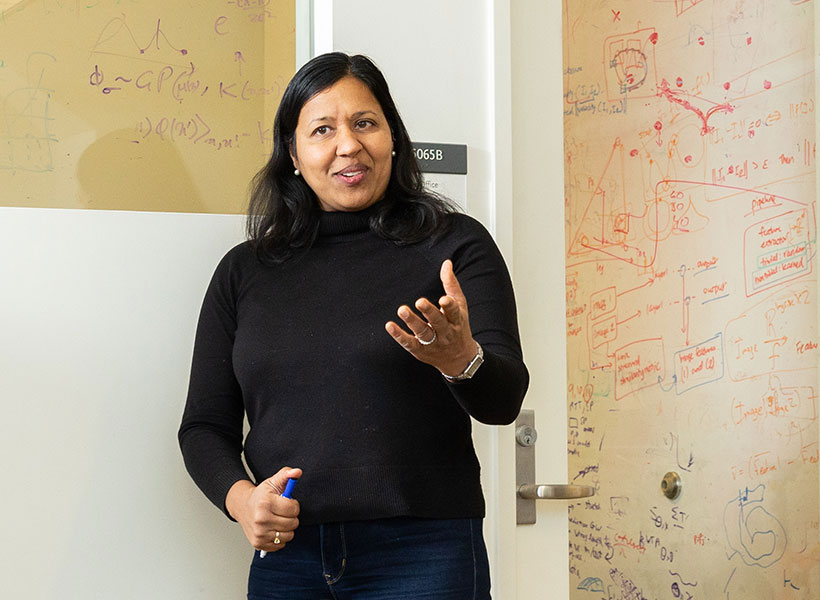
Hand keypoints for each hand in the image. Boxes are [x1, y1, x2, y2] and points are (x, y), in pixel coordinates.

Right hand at [225, 467, 301, 552]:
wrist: (243, 506)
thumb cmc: (261, 495)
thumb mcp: (273, 481)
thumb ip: (287, 474)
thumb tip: (297, 472)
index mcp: (266, 503)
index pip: (293, 509)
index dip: (294, 505)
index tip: (288, 502)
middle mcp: (261, 519)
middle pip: (293, 523)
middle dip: (291, 517)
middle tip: (283, 512)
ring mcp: (259, 533)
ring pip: (289, 535)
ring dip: (287, 528)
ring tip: (278, 520)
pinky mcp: (259, 544)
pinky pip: (281, 545)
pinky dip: (280, 537)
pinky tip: (273, 528)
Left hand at [385, 259, 477, 376]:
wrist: (460, 359)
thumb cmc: (458, 326)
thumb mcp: (460, 306)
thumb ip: (451, 285)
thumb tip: (446, 263)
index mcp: (456, 320)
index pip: (454, 312)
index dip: (449, 306)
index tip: (444, 299)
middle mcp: (446, 332)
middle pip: (438, 322)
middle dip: (429, 312)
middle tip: (419, 301)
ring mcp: (433, 343)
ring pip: (423, 333)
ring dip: (412, 321)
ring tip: (402, 310)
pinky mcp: (421, 351)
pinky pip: (409, 343)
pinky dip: (399, 336)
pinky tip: (390, 326)